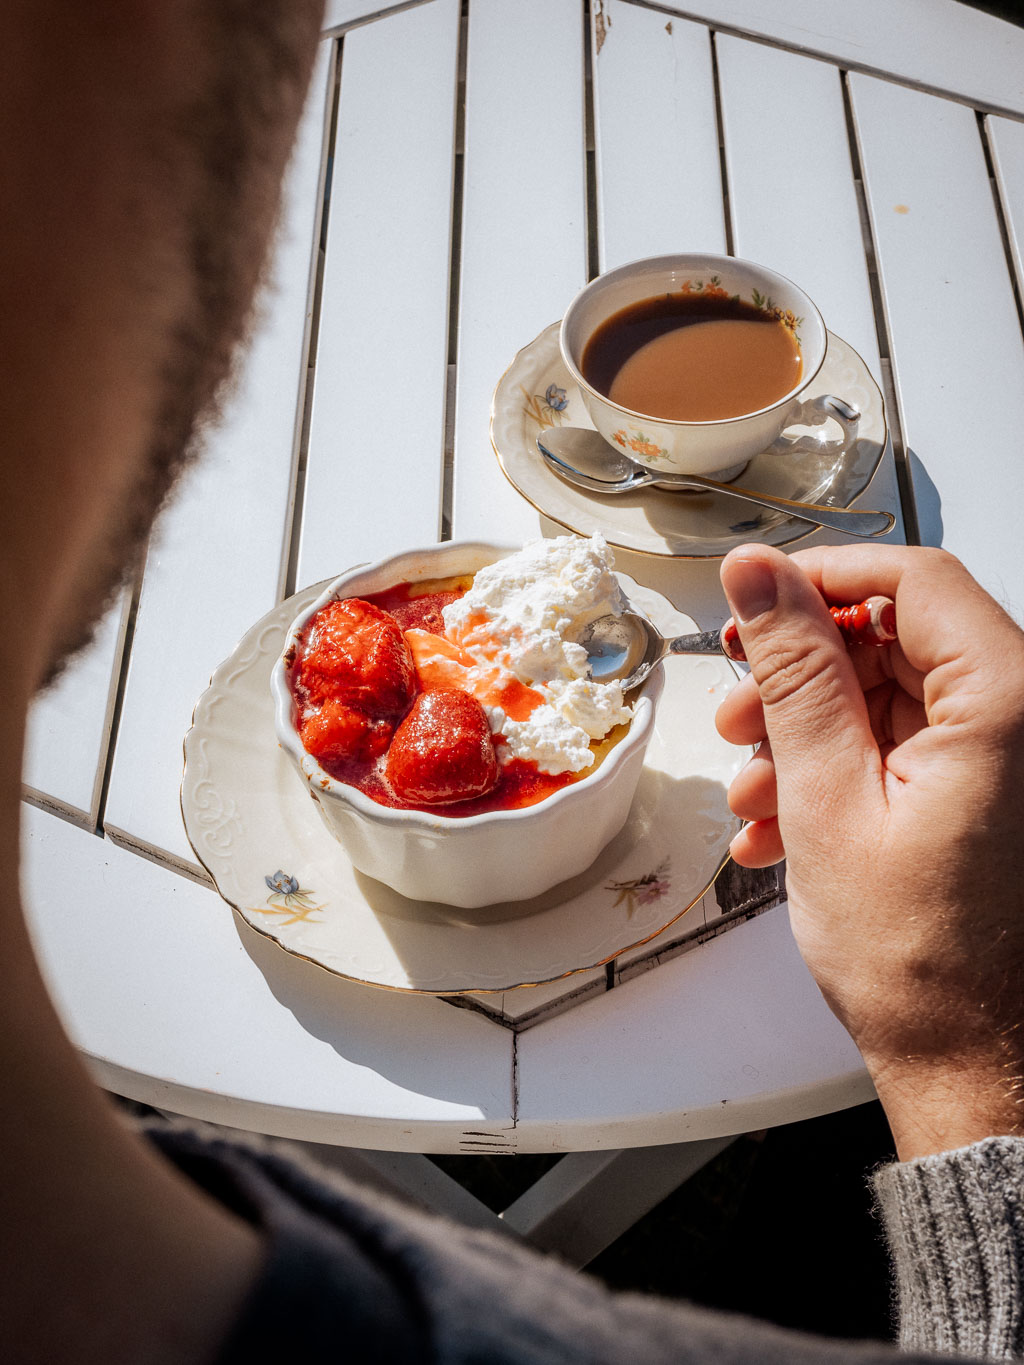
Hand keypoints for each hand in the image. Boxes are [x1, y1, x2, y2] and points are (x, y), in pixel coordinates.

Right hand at [716, 544, 1023, 1158]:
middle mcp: (1023, 719)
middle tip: (738, 712)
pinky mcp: (988, 793)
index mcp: (1007, 704)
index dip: (819, 581)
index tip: (752, 605)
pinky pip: (905, 748)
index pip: (912, 578)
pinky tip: (783, 824)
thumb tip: (757, 578)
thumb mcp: (827, 799)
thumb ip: (793, 673)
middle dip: (801, 675)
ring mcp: (1007, 760)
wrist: (972, 1067)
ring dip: (808, 733)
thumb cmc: (919, 961)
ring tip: (753, 792)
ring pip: (891, 696)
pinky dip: (839, 771)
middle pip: (896, 638)